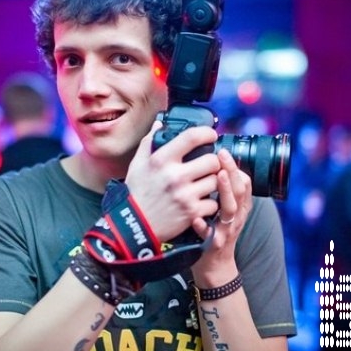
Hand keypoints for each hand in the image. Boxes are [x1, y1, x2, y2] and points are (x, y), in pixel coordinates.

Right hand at [125, 121, 220, 242]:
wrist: (134, 226)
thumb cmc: (136, 193)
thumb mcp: (137, 164)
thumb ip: (149, 142)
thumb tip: (159, 124)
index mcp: (161, 160)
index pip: (192, 137)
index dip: (207, 133)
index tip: (211, 136)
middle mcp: (175, 176)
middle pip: (212, 160)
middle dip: (213, 162)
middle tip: (208, 165)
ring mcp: (185, 195)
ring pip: (216, 181)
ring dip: (213, 182)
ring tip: (204, 183)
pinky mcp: (192, 213)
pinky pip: (214, 202)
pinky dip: (210, 203)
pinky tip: (201, 201)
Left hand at [191, 149, 252, 281]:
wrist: (214, 265)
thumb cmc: (216, 230)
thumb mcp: (225, 209)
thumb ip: (223, 189)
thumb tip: (215, 162)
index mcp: (239, 206)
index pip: (244, 182)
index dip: (236, 166)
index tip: (224, 150)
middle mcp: (236, 217)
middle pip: (239, 191)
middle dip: (232, 172)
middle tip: (222, 154)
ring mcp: (226, 230)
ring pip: (230, 210)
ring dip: (225, 192)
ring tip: (219, 177)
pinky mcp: (214, 244)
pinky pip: (209, 234)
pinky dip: (203, 225)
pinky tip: (195, 219)